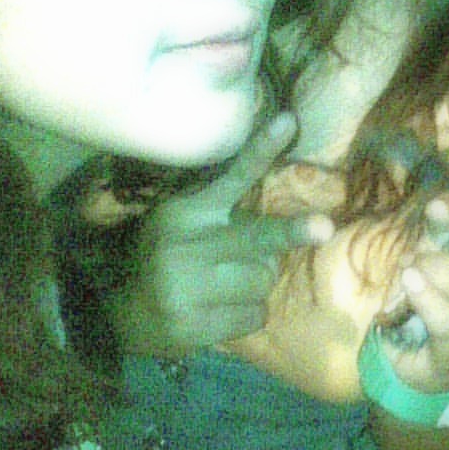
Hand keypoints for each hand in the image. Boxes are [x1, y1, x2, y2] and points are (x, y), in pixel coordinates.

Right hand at [110, 113, 331, 356]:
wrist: (124, 315)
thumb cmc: (169, 257)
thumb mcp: (185, 221)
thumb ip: (225, 207)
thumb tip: (284, 196)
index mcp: (185, 213)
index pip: (231, 178)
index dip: (260, 150)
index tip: (288, 122)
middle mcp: (184, 247)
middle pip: (255, 237)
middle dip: (290, 232)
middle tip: (324, 227)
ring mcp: (185, 289)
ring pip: (261, 280)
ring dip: (257, 283)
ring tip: (227, 286)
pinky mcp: (193, 327)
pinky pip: (252, 315)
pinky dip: (247, 314)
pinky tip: (220, 311)